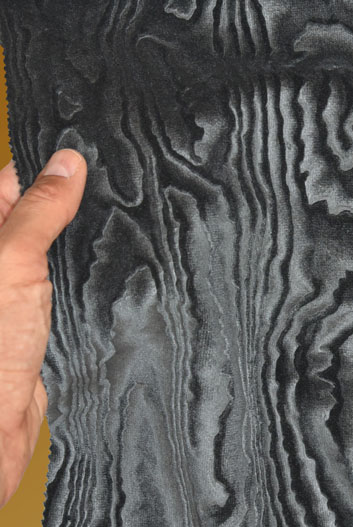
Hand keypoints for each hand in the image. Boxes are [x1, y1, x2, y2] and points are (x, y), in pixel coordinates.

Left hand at [0, 148, 86, 509]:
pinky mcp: (40, 328)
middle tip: (116, 189)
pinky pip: (67, 292)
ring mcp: (17, 298)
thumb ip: (38, 212)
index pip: (8, 184)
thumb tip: (66, 164)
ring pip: (56, 257)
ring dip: (83, 249)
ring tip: (123, 228)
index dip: (45, 168)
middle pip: (34, 219)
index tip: (87, 154)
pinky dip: (89, 284)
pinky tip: (114, 276)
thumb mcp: (11, 262)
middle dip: (72, 207)